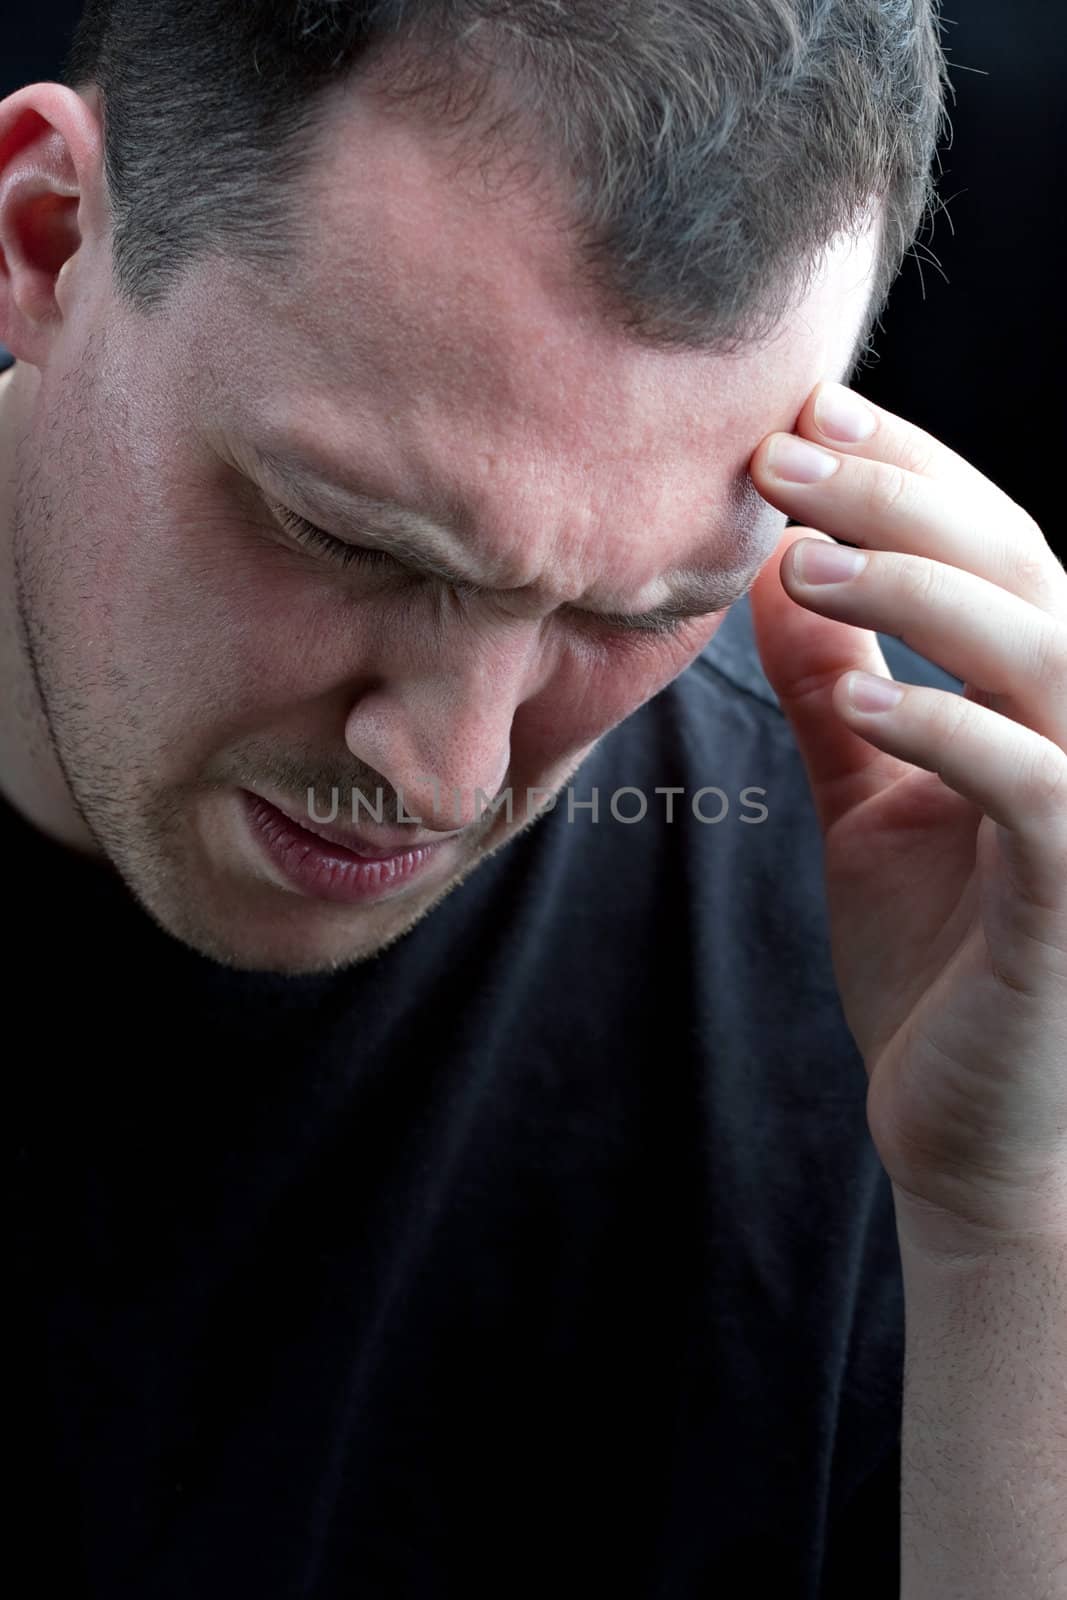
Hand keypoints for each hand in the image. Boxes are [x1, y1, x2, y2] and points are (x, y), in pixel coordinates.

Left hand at [746, 382, 1066, 1253]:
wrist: (967, 1128)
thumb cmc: (934, 959)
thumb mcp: (869, 799)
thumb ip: (834, 690)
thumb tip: (774, 569)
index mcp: (1039, 701)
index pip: (991, 548)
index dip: (907, 473)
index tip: (801, 417)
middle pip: (1022, 569)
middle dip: (902, 500)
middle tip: (784, 451)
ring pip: (1043, 652)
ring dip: (922, 593)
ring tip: (801, 558)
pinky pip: (1036, 788)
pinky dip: (953, 733)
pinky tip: (864, 705)